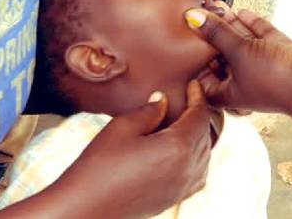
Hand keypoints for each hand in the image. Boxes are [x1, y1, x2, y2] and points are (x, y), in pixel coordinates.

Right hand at [50, 81, 212, 218]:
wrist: (85, 207)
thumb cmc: (99, 166)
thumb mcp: (122, 128)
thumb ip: (148, 111)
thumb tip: (163, 100)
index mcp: (178, 148)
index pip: (200, 116)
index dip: (199, 97)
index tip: (194, 84)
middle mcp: (187, 170)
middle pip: (205, 135)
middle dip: (199, 115)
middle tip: (189, 99)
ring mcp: (182, 188)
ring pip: (205, 155)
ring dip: (200, 136)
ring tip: (185, 122)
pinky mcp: (173, 199)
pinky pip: (198, 175)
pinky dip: (197, 159)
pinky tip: (182, 151)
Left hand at [185, 7, 291, 113]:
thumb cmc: (273, 79)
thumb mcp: (237, 53)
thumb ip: (216, 33)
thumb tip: (191, 16)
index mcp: (229, 92)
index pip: (205, 79)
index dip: (195, 62)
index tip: (184, 41)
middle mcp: (246, 81)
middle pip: (223, 57)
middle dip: (212, 36)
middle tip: (201, 14)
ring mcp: (264, 66)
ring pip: (242, 43)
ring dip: (231, 26)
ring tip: (218, 5)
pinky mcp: (281, 53)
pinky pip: (262, 36)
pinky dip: (252, 24)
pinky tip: (242, 11)